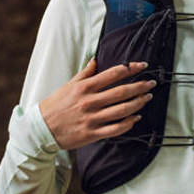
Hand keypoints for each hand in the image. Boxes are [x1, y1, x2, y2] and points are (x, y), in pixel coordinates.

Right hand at [40, 56, 157, 150]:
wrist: (41, 128)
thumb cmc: (55, 105)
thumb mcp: (69, 85)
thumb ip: (85, 73)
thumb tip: (96, 59)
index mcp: (84, 87)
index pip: (112, 74)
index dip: (130, 68)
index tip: (143, 65)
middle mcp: (89, 102)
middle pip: (121, 92)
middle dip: (139, 86)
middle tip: (151, 83)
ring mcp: (91, 119)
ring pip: (122, 110)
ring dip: (138, 103)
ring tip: (147, 97)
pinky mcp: (92, 133)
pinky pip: (115, 129)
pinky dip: (128, 123)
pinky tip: (136, 117)